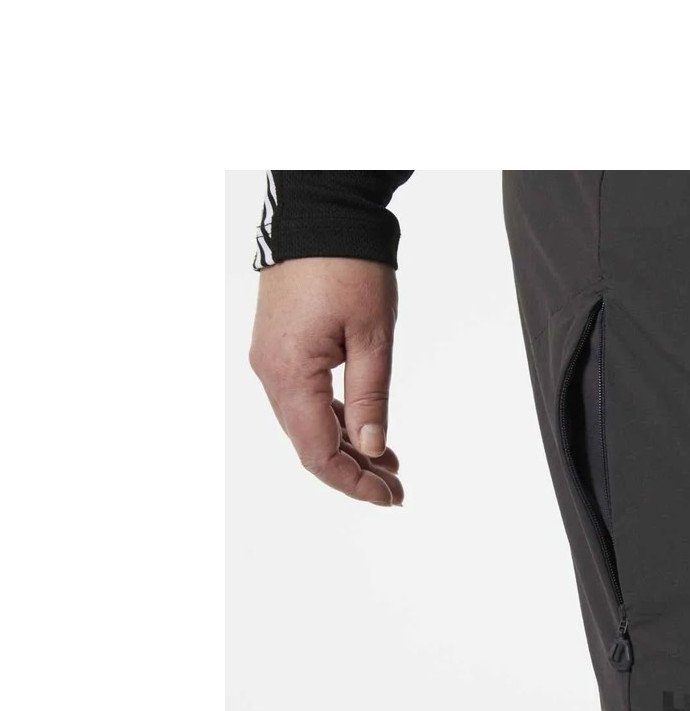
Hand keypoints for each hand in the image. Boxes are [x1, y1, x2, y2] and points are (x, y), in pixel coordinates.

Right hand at [249, 258, 403, 504]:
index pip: (317, 452)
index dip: (353, 482)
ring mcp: (272, 360)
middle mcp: (271, 372)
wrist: (322, 212)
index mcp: (290, 374)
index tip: (389, 497)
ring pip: (308, 423)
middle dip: (354, 471)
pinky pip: (306, 398)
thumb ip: (371, 397)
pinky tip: (367, 431)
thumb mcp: (373, 336)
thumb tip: (373, 448)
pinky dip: (336, 419)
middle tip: (397, 490)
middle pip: (309, 444)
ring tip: (390, 466)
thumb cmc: (349, 266)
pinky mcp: (281, 347)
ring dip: (347, 447)